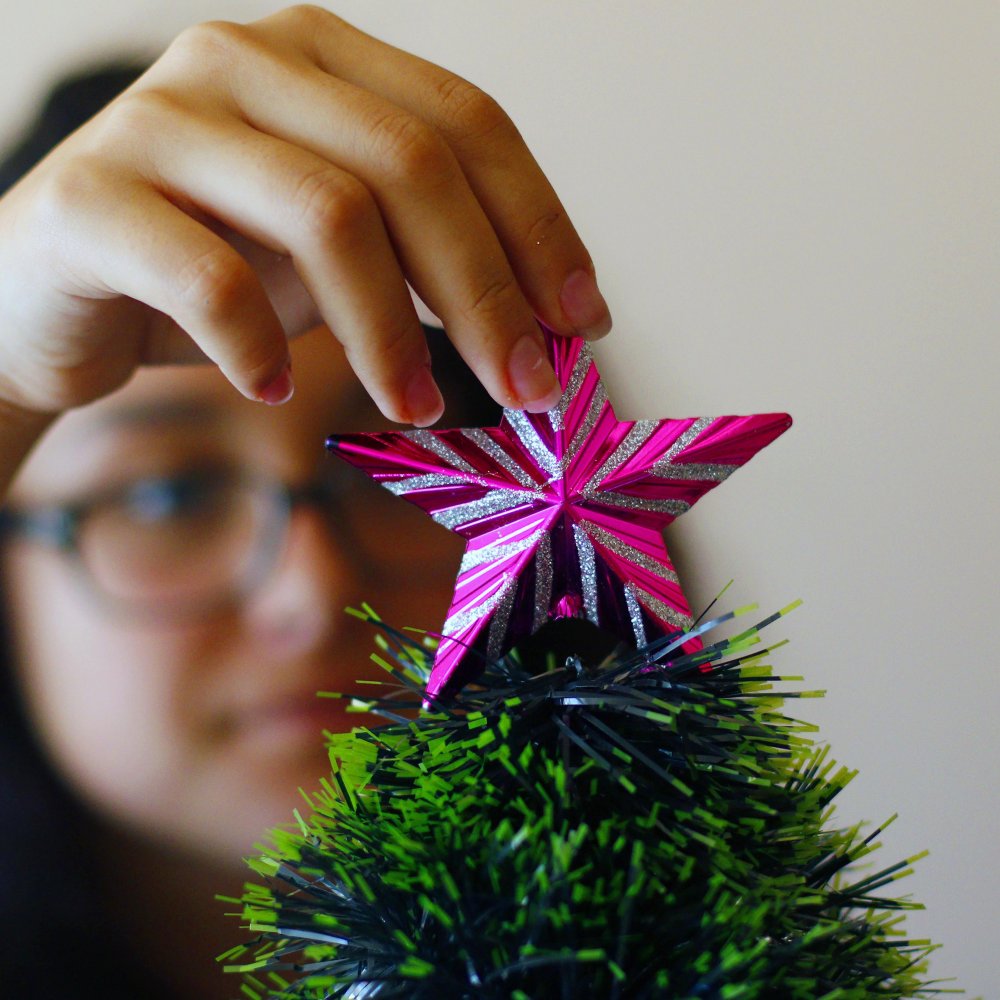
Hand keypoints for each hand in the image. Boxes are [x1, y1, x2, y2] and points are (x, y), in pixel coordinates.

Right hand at [0, 5, 610, 427]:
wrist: (54, 289)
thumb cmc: (214, 269)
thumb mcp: (340, 253)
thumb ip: (429, 259)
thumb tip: (553, 326)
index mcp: (324, 59)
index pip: (468, 124)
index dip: (540, 226)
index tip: (583, 324)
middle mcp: (247, 61)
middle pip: (411, 168)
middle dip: (488, 292)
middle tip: (528, 388)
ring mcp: (163, 117)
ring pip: (326, 215)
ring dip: (390, 333)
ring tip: (415, 408)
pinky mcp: (92, 196)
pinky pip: (206, 275)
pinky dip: (258, 345)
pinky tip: (270, 389)